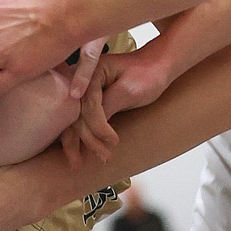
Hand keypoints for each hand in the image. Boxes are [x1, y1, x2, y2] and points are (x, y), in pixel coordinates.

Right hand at [58, 42, 171, 166]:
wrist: (157, 66)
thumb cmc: (148, 74)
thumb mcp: (129, 90)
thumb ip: (108, 105)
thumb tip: (92, 127)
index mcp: (92, 70)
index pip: (88, 103)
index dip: (98, 126)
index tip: (113, 141)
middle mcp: (82, 79)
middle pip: (75, 112)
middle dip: (86, 138)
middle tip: (102, 157)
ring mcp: (81, 89)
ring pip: (72, 119)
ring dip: (78, 142)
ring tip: (81, 164)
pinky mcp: (86, 99)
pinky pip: (78, 119)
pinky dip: (80, 136)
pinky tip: (78, 153)